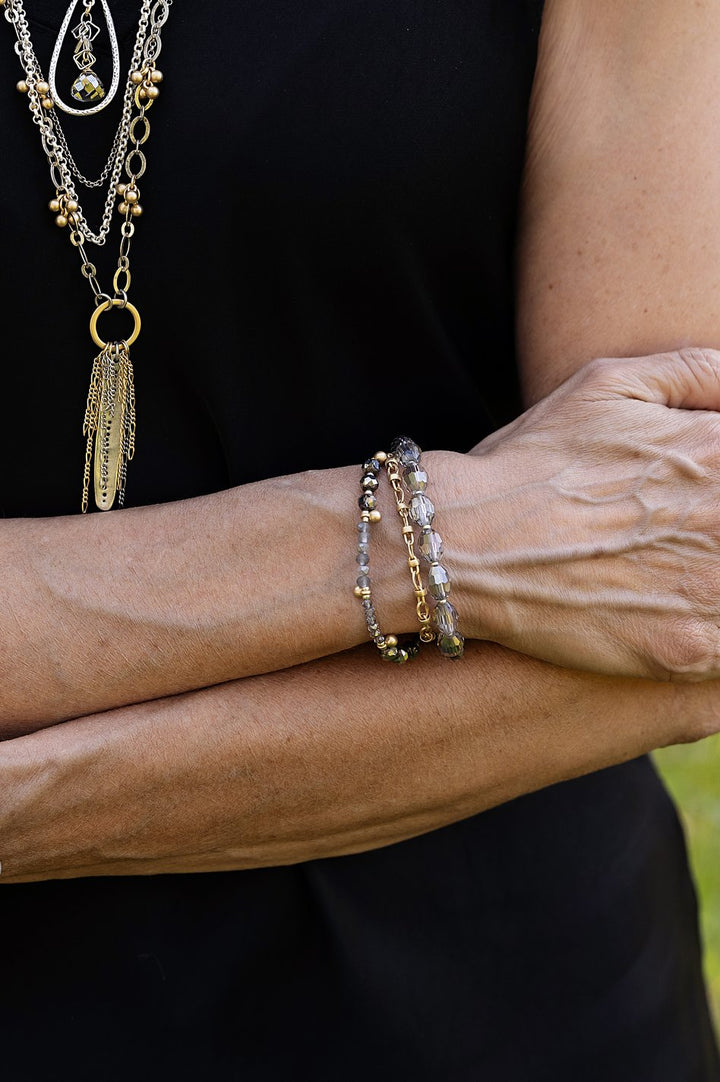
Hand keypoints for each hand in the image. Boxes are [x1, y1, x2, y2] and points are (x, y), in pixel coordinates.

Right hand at [440, 348, 719, 680]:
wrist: (464, 543)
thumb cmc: (534, 461)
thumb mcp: (611, 382)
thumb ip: (701, 370)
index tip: (710, 499)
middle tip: (692, 534)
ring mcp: (712, 589)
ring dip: (718, 576)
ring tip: (685, 570)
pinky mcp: (688, 649)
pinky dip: (716, 636)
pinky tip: (686, 613)